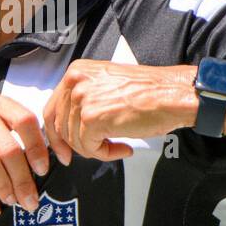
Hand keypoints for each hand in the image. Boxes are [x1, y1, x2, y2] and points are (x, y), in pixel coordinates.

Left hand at [43, 61, 198, 164]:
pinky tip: (123, 147)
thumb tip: (72, 123)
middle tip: (95, 151)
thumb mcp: (106, 84)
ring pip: (75, 140)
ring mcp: (82, 100)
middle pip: (60, 127)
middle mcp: (76, 82)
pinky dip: (106, 154)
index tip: (62, 149)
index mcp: (77, 72)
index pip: (53, 108)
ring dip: (96, 149)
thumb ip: (85, 98)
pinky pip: (90, 148)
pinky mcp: (92, 119)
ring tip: (117, 144)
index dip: (56, 134)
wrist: (172, 95)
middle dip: (77, 145)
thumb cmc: (149, 91)